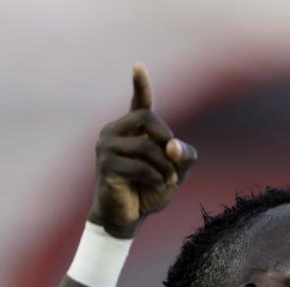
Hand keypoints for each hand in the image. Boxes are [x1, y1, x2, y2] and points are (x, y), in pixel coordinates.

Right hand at [88, 63, 197, 237]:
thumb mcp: (176, 171)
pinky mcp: (106, 166)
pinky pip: (141, 166)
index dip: (140, 85)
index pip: (138, 102)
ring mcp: (107, 147)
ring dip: (165, 166)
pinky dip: (156, 177)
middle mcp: (115, 133)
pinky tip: (155, 186)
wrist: (127, 218)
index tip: (138, 65)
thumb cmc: (149, 191)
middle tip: (174, 161)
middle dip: (166, 139)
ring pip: (146, 146)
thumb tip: (172, 145)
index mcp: (132, 130)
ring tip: (167, 180)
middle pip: (147, 118)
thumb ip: (183, 155)